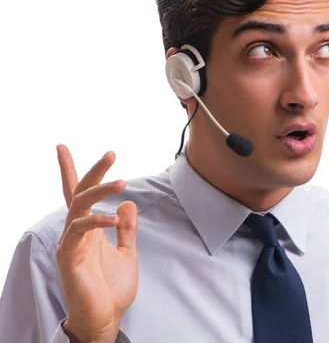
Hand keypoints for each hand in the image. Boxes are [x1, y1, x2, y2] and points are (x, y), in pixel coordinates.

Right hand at [56, 145, 137, 342]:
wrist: (106, 318)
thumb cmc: (112, 288)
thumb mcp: (127, 252)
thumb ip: (127, 228)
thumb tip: (127, 203)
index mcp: (89, 229)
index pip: (78, 195)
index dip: (72, 171)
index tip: (63, 147)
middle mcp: (78, 232)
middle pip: (78, 193)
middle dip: (92, 171)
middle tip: (111, 154)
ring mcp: (72, 243)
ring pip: (78, 206)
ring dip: (99, 190)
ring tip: (122, 182)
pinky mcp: (69, 257)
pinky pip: (79, 231)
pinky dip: (96, 220)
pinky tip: (114, 217)